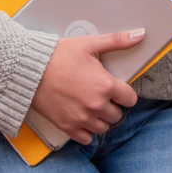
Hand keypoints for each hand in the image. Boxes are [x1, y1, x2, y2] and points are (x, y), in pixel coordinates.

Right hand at [30, 29, 142, 144]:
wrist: (31, 70)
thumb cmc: (60, 55)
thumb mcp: (90, 44)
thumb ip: (117, 41)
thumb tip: (140, 34)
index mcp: (105, 85)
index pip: (130, 99)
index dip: (125, 94)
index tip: (118, 90)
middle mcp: (96, 105)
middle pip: (117, 115)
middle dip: (112, 106)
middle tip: (101, 95)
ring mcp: (82, 118)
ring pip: (103, 128)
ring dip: (101, 119)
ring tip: (92, 106)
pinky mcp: (68, 127)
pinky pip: (87, 138)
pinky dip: (87, 131)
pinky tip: (82, 118)